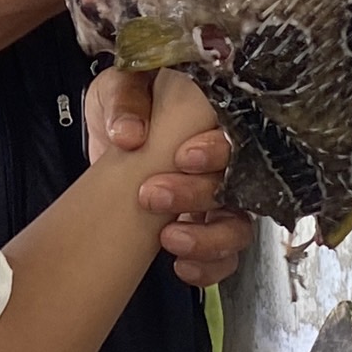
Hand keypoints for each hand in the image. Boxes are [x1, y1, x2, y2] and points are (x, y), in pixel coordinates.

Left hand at [84, 67, 252, 287]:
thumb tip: (129, 133)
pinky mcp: (204, 227)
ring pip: (238, 226)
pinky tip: (180, 265)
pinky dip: (208, 266)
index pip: (237, 136)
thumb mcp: (121, 84)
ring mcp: (219, 197)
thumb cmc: (128, 102)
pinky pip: (224, 257)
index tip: (181, 158)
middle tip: (152, 194)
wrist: (112, 135)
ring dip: (207, 238)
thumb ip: (125, 100)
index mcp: (214, 118)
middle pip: (238, 185)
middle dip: (197, 195)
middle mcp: (226, 160)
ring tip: (168, 237)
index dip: (215, 152)